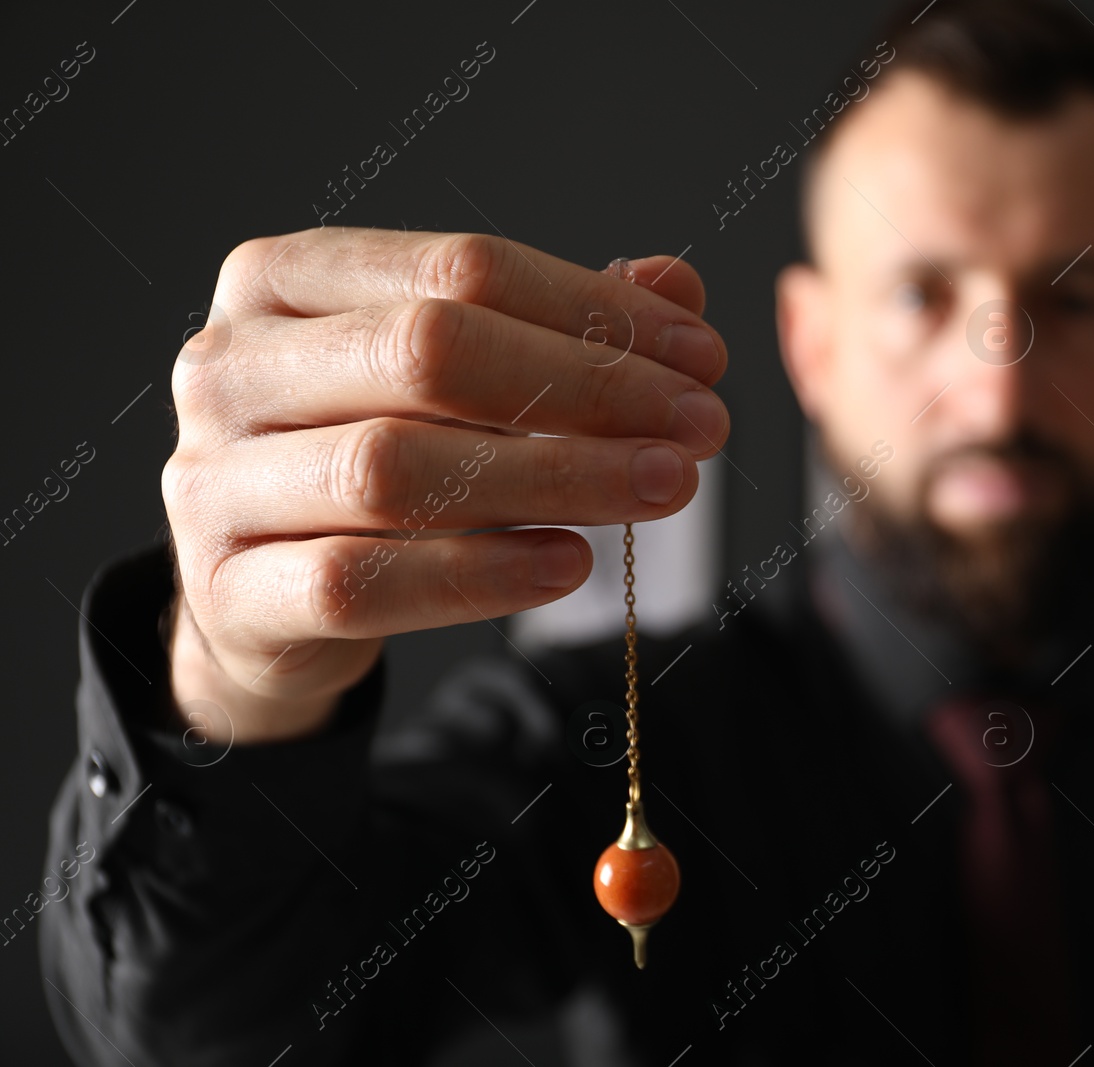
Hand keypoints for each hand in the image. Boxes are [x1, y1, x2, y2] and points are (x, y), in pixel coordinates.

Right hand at [163, 229, 727, 741]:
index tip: (704, 357)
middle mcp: (230, 365)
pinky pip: (363, 580)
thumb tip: (674, 285)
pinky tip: (568, 565)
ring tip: (664, 488)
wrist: (263, 598)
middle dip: (588, 388)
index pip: (460, 269)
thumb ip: (558, 326)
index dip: (594, 310)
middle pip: (429, 355)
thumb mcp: (463, 381)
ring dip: (556, 478)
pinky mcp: (230, 592)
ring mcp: (214, 480)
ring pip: (398, 469)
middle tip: (701, 428)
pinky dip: (479, 575)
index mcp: (284, 279)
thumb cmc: (378, 458)